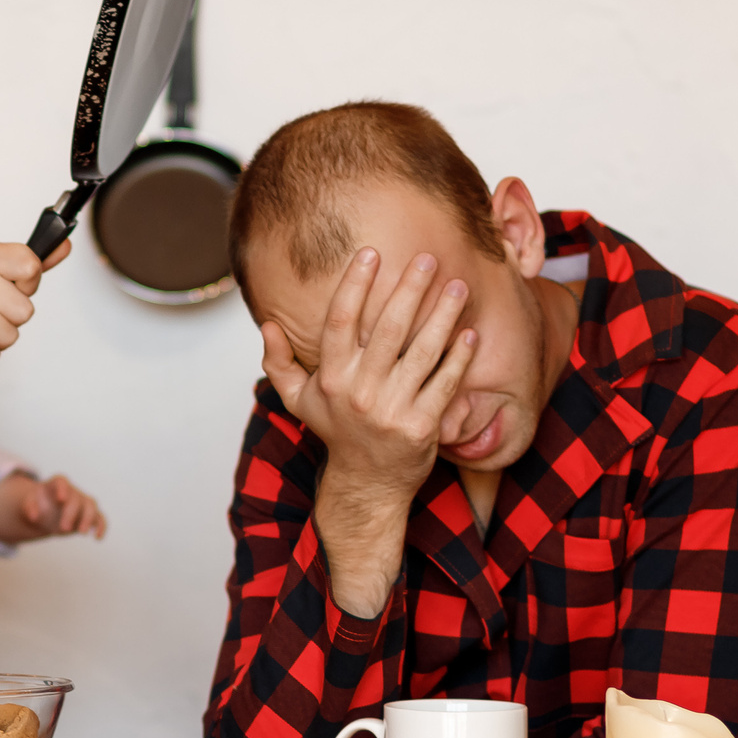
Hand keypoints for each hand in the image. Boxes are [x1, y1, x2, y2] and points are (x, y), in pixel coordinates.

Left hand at [0, 472, 107, 543]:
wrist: (46, 512)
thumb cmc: (38, 504)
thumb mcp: (29, 503)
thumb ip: (29, 507)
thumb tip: (32, 516)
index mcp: (57, 484)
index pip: (61, 482)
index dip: (62, 489)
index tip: (61, 499)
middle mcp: (72, 491)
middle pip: (76, 499)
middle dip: (71, 514)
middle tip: (63, 529)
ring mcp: (83, 502)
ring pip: (91, 506)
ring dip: (88, 519)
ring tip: (81, 533)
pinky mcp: (89, 515)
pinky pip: (99, 518)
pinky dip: (101, 526)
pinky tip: (97, 538)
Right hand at [259, 248, 475, 614]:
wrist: (367, 483)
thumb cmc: (337, 431)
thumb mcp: (298, 400)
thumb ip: (279, 362)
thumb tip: (269, 325)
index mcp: (331, 378)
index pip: (340, 321)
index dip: (356, 285)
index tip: (371, 253)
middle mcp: (359, 392)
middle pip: (387, 329)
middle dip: (409, 289)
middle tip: (428, 258)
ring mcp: (392, 410)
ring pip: (422, 352)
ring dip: (442, 316)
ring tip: (457, 287)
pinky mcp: (421, 427)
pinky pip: (444, 384)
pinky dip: (458, 358)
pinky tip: (468, 333)